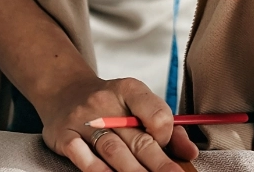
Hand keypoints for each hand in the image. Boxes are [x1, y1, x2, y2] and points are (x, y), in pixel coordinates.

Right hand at [38, 76, 199, 171]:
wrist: (63, 92)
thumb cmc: (108, 103)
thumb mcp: (137, 103)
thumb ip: (164, 125)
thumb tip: (189, 152)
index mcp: (129, 90)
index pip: (156, 114)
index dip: (167, 135)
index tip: (168, 147)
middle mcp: (105, 103)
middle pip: (138, 139)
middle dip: (159, 164)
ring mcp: (83, 120)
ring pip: (114, 151)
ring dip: (133, 171)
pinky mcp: (64, 136)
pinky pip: (83, 157)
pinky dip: (99, 170)